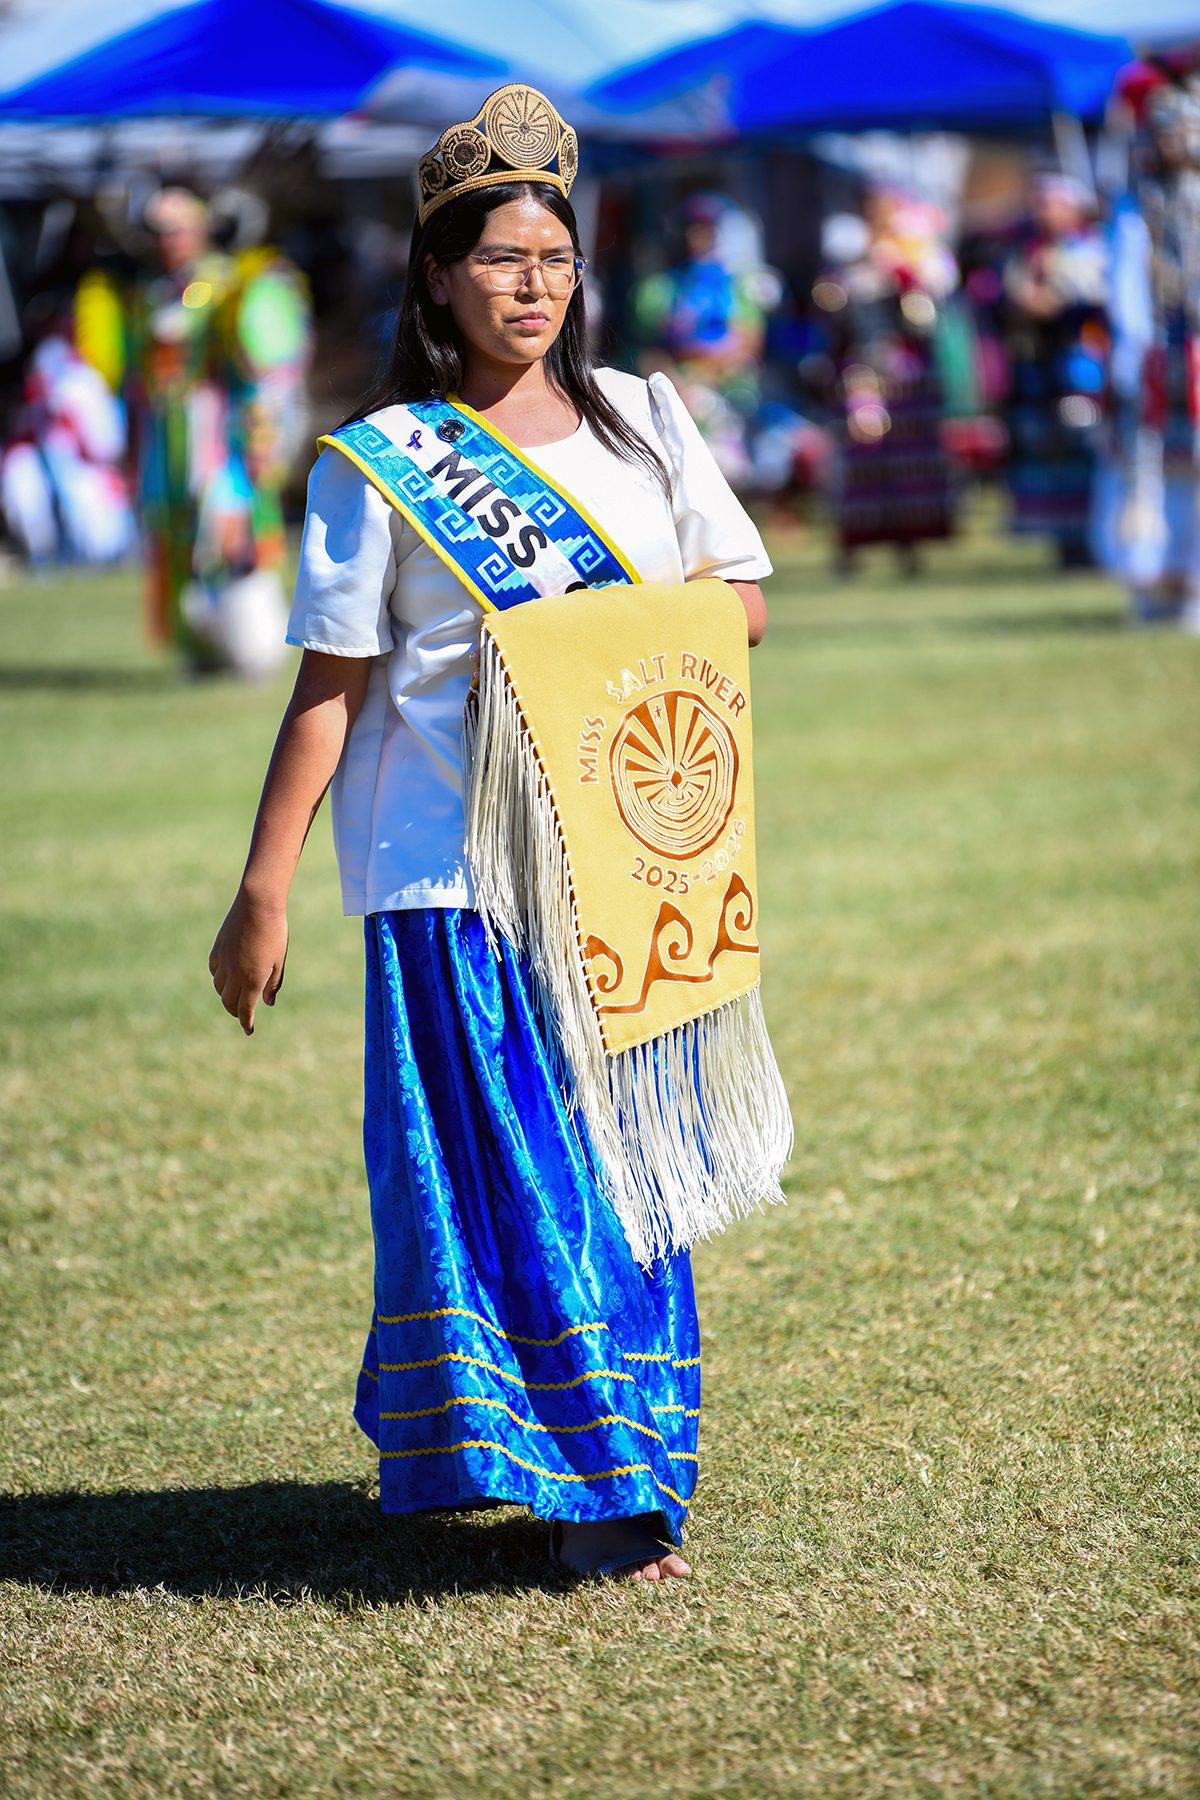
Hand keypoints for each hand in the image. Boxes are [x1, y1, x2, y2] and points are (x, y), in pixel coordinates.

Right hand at [209, 889, 288, 1035]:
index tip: (249, 1031)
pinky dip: (219, 977)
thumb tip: (268, 1003)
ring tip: (234, 995)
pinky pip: (214, 970)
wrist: (258, 905)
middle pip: (229, 1002)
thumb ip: (273, 984)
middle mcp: (235, 974)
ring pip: (219, 987)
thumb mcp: (279, 961)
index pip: (245, 1010)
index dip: (246, 1023)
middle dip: (235, 1011)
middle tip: (242, 1014)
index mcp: (253, 980)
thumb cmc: (275, 933)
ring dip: (226, 995)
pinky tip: (225, 976)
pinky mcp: (217, 949)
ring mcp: (224, 961)